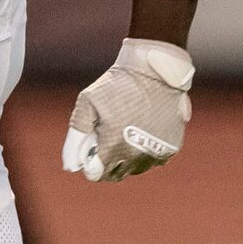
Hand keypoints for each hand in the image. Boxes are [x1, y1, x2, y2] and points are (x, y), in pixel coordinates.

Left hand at [62, 38, 192, 182]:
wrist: (155, 69)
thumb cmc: (117, 85)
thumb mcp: (87, 104)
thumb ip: (75, 138)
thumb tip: (70, 166)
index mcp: (113, 148)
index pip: (96, 174)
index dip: (90, 160)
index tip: (93, 144)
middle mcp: (136, 156)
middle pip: (116, 174)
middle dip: (107, 160)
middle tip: (108, 136)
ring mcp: (156, 153)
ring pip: (136, 169)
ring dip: (128, 157)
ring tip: (127, 130)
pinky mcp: (172, 147)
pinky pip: (154, 160)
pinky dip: (147, 151)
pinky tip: (144, 130)